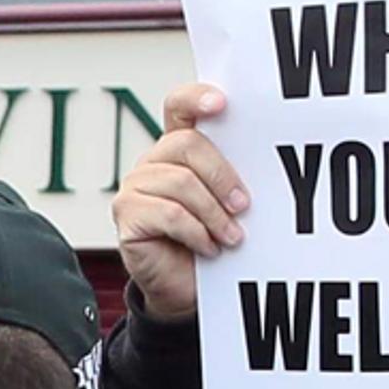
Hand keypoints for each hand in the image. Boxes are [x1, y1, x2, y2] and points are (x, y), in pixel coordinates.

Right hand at [114, 81, 251, 323]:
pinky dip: (196, 233)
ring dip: (214, 214)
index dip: (197, 98)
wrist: (186, 290)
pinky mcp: (127, 215)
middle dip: (222, 176)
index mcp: (178, 149)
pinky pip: (169, 214)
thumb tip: (261, 161)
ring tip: (232, 237)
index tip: (223, 104)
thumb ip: (232, 176)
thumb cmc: (210, 242)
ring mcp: (135, 186)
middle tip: (243, 206)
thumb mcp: (226, 204)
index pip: (180, 106)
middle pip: (187, 144)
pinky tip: (208, 248)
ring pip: (181, 183)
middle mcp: (153, 161)